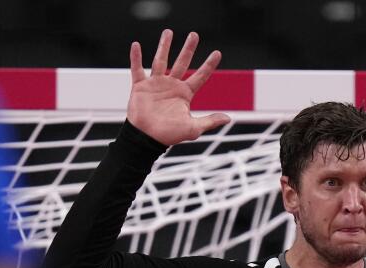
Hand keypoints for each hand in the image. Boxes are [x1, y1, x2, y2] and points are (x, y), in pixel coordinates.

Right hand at [128, 30, 229, 146]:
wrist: (147, 137)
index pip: (200, 76)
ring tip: (169, 32)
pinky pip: (137, 68)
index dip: (209, 65)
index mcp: (185, 94)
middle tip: (194, 35)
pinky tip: (136, 45)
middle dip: (188, 49)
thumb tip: (229, 118)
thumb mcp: (193, 128)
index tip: (217, 53)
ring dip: (164, 46)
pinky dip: (136, 57)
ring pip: (161, 60)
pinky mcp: (140, 86)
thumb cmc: (170, 135)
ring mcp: (156, 84)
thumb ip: (210, 121)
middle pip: (182, 62)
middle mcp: (171, 85)